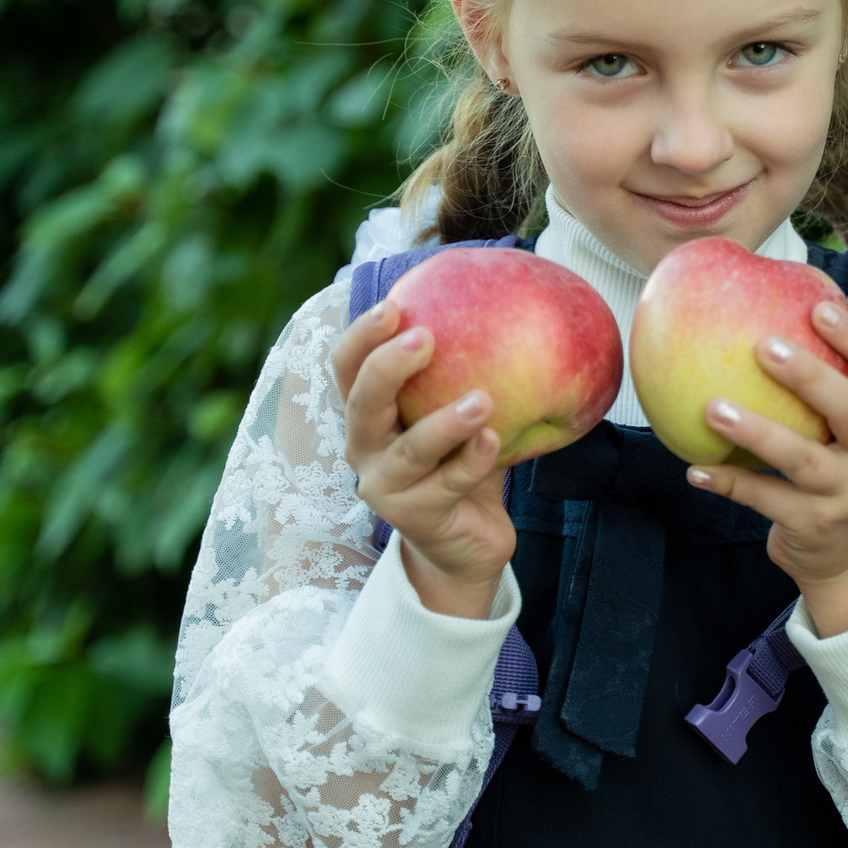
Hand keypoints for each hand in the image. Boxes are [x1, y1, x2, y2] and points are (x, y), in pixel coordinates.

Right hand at [330, 299, 515, 620]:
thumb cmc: (461, 464)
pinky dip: (473, 460)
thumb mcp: (456, 414)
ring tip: (483, 398)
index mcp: (367, 415)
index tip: (396, 303)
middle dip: (389, 366)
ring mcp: (386, 487)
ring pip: (410, 449)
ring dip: (445, 421)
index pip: (347, 368)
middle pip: (363, 403)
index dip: (362, 335)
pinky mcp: (415, 518)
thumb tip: (500, 304)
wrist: (468, 544)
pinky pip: (449, 483)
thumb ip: (463, 373)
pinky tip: (493, 441)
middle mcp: (364, 449)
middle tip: (427, 338)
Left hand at [686, 301, 847, 636]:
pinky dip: (730, 483)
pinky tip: (696, 469)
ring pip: (804, 461)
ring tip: (713, 408)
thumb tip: (775, 305)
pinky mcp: (818, 527)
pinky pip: (768, 500)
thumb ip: (830, 379)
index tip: (820, 307)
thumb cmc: (841, 466)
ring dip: (757, 432)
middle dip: (811, 377)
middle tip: (763, 346)